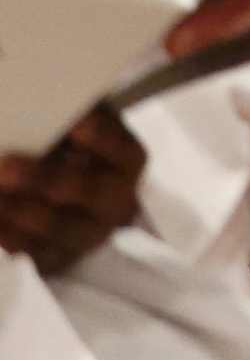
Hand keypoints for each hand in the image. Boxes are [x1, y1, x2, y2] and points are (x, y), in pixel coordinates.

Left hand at [0, 111, 146, 275]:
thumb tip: (36, 102)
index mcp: (128, 162)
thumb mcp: (80, 126)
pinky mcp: (57, 257)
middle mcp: (116, 201)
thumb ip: (68, 115)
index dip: (101, 138)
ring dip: (19, 212)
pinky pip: (30, 252)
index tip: (77, 125)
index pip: (121, 148)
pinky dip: (7, 237)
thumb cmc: (71, 148)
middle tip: (7, 166)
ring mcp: (87, 234)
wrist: (71, 196)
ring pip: (56, 227)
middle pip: (87, 192)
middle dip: (44, 179)